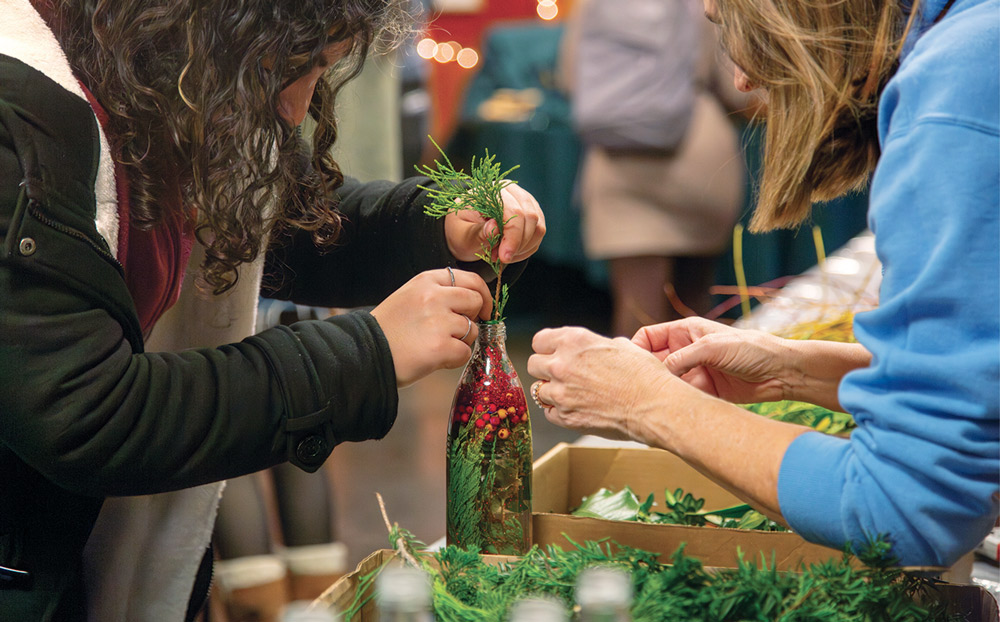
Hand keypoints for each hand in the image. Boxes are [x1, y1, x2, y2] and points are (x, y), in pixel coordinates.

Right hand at [371, 268, 491, 386]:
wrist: (364, 354)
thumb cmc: (387, 330)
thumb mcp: (409, 297)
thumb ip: (437, 293)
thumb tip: (471, 301)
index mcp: (426, 281)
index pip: (470, 279)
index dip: (482, 295)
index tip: (483, 308)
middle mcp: (434, 296)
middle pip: (476, 301)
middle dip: (474, 318)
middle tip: (459, 331)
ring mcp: (438, 321)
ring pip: (472, 329)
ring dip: (461, 341)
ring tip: (437, 346)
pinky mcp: (440, 347)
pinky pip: (465, 352)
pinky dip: (454, 360)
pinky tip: (435, 359)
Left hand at [444, 183, 544, 263]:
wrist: (465, 232)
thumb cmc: (461, 231)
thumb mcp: (461, 235)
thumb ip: (477, 232)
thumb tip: (495, 227)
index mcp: (491, 191)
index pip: (512, 211)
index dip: (512, 236)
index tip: (504, 257)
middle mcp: (512, 192)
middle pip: (530, 218)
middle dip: (517, 244)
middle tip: (500, 258)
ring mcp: (526, 202)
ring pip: (538, 227)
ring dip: (522, 247)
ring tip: (502, 254)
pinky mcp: (533, 214)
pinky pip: (539, 234)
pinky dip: (527, 248)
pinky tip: (510, 252)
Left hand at [527, 326, 675, 441]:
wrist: (654, 405)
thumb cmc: (644, 375)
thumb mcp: (620, 346)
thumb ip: (594, 345)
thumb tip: (590, 348)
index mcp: (574, 341)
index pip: (539, 341)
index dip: (546, 348)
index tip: (553, 354)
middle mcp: (562, 365)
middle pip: (533, 365)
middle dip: (545, 369)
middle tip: (562, 375)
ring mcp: (561, 393)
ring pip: (538, 391)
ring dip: (552, 392)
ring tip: (573, 394)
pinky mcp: (565, 417)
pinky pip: (549, 413)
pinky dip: (559, 412)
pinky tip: (577, 408)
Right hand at [631, 317, 790, 403]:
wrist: (782, 373)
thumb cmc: (753, 349)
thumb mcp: (713, 347)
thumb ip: (683, 358)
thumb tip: (658, 372)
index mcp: (685, 332)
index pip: (648, 337)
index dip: (636, 349)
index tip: (630, 366)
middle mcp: (686, 351)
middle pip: (654, 362)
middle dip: (645, 374)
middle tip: (637, 389)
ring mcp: (693, 372)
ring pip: (666, 382)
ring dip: (661, 391)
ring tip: (653, 402)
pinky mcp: (703, 391)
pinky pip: (682, 397)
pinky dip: (676, 403)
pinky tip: (672, 410)